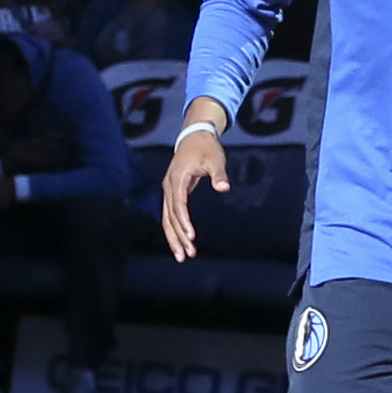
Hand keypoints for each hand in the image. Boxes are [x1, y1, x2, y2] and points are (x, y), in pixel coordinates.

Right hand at [160, 124, 228, 257]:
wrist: (193, 136)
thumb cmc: (206, 147)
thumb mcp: (216, 159)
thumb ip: (219, 174)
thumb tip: (224, 187)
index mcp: (177, 178)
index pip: (178, 204)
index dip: (183, 221)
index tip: (191, 236)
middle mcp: (168, 186)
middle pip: (169, 217)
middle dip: (177, 237)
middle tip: (186, 256)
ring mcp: (168, 190)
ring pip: (167, 219)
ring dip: (174, 238)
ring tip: (183, 256)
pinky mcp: (172, 193)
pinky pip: (170, 215)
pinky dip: (174, 230)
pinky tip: (181, 243)